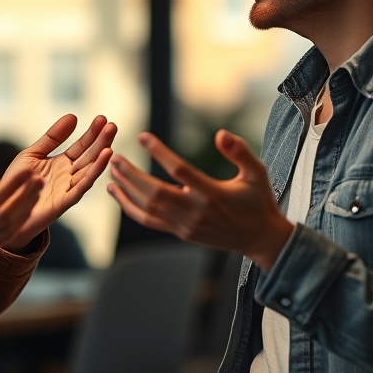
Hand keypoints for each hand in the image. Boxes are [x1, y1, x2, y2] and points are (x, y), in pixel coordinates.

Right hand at [0, 140, 42, 279]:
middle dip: (24, 199)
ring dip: (24, 211)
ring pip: (6, 233)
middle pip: (5, 220)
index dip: (11, 187)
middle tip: (40, 179)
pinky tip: (24, 208)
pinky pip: (0, 241)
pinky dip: (14, 224)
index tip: (27, 170)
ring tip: (37, 191)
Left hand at [2, 114, 116, 249]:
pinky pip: (80, 189)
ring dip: (100, 160)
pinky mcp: (63, 203)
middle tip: (112, 126)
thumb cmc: (18, 183)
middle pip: (89, 157)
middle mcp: (69, 175)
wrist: (4, 210)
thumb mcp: (33, 153)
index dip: (92, 133)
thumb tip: (73, 115)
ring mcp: (67, 189)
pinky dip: (91, 176)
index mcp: (62, 163)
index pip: (82, 146)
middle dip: (101, 142)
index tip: (102, 118)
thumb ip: (52, 137)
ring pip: (89, 172)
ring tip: (110, 145)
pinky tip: (101, 163)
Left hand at [107, 129, 293, 270]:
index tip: (143, 137)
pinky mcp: (180, 233)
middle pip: (155, 193)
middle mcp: (196, 212)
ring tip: (112, 171)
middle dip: (132, 175)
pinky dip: (130, 208)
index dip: (160, 153)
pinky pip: (149, 221)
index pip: (180, 171)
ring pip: (148, 209)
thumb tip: (220, 133)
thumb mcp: (257, 173)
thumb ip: (240, 152)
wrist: (259, 239)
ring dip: (127, 189)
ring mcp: (186, 225)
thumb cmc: (258, 201)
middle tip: (115, 156)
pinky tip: (117, 193)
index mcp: (213, 194)